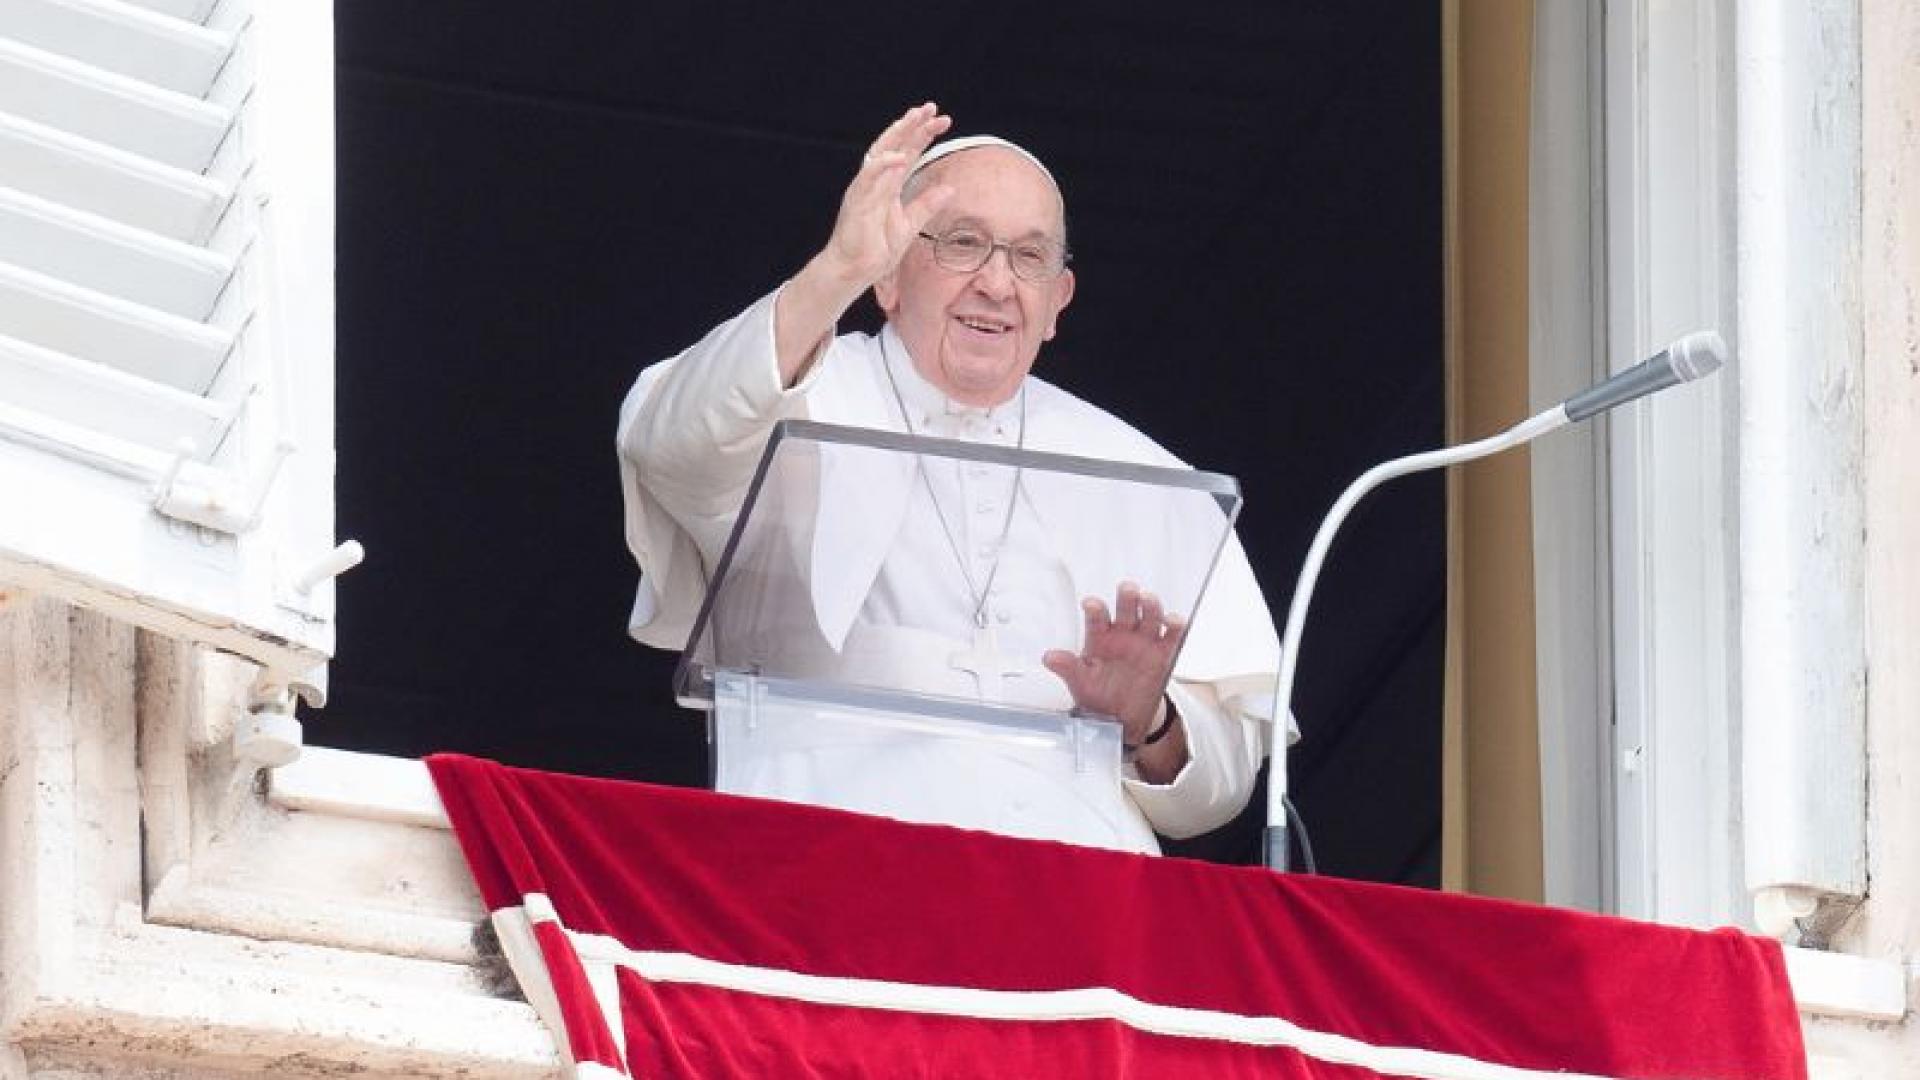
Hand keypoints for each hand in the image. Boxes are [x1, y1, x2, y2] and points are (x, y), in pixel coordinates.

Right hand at [819, 103, 954, 288]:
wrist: (852, 270)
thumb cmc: (874, 250)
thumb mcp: (909, 225)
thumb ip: (927, 205)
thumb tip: (950, 189)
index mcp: (888, 186)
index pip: (907, 152)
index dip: (923, 135)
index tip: (943, 121)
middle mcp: (876, 182)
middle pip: (894, 145)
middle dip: (912, 125)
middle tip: (931, 108)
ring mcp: (865, 189)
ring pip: (880, 153)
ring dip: (898, 134)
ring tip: (915, 118)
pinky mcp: (857, 202)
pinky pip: (868, 178)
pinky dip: (883, 165)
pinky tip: (898, 155)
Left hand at [1042, 582, 1185, 743]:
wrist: (1120, 718)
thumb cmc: (1097, 694)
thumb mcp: (1080, 682)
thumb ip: (1067, 668)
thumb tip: (1048, 657)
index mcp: (1099, 636)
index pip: (1097, 617)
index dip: (1095, 608)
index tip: (1091, 604)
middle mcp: (1122, 633)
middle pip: (1126, 608)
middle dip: (1127, 597)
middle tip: (1127, 589)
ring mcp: (1144, 640)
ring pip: (1149, 615)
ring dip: (1150, 605)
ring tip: (1148, 599)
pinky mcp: (1163, 652)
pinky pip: (1172, 636)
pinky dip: (1175, 626)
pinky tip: (1173, 621)